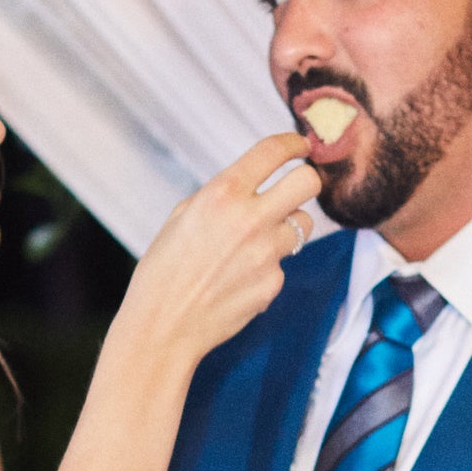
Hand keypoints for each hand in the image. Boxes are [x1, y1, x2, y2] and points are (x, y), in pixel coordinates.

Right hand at [118, 134, 318, 369]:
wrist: (163, 326)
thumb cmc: (164, 269)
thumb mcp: (183, 216)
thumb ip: (222, 195)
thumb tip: (255, 182)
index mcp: (221, 194)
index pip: (273, 152)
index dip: (293, 144)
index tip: (301, 145)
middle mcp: (249, 220)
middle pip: (308, 183)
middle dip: (307, 180)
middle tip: (297, 187)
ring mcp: (265, 254)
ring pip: (302, 225)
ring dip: (286, 227)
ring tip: (254, 242)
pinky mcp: (272, 284)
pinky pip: (282, 263)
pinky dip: (267, 266)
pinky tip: (239, 278)